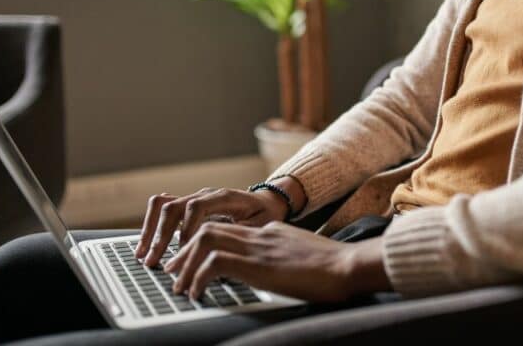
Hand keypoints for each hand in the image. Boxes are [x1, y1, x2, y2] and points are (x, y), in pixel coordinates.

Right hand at [135, 187, 287, 266]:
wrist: (267, 202)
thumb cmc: (265, 216)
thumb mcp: (260, 228)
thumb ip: (241, 239)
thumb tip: (220, 261)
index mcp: (225, 197)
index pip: (196, 207)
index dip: (186, 230)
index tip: (183, 251)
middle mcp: (206, 195)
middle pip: (174, 207)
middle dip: (161, 235)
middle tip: (153, 260)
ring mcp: (195, 198)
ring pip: (164, 205)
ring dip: (151, 230)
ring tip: (142, 253)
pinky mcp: (189, 206)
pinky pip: (164, 208)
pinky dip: (153, 224)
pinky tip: (146, 241)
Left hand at [164, 221, 389, 302]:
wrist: (349, 266)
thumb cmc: (335, 269)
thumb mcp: (304, 257)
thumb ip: (285, 258)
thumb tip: (276, 272)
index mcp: (271, 232)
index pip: (228, 230)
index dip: (203, 246)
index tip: (191, 264)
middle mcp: (261, 234)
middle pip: (210, 229)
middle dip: (185, 252)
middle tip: (173, 272)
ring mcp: (259, 247)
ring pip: (206, 240)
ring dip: (187, 263)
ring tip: (181, 286)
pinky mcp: (258, 264)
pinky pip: (215, 263)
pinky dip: (199, 278)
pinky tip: (198, 294)